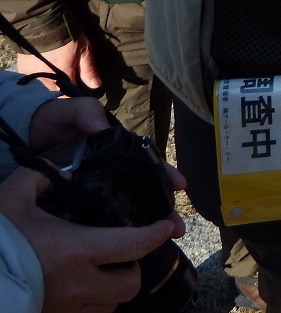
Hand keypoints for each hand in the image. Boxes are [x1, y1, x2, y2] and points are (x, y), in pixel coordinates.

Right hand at [0, 167, 181, 312]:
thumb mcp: (15, 197)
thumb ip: (42, 177)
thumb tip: (60, 167)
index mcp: (76, 250)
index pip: (135, 245)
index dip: (157, 234)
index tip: (166, 225)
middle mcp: (78, 284)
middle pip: (129, 284)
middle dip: (133, 268)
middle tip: (125, 252)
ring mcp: (66, 308)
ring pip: (110, 306)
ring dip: (112, 289)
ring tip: (103, 271)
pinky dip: (92, 304)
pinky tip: (81, 288)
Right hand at [16, 38, 99, 92]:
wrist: (42, 21)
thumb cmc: (67, 35)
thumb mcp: (84, 50)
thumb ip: (88, 70)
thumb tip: (95, 86)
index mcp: (63, 77)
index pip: (70, 95)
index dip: (76, 93)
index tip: (81, 88)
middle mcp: (46, 80)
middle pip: (56, 91)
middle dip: (64, 87)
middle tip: (70, 75)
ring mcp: (33, 75)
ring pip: (45, 86)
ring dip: (52, 81)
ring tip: (57, 70)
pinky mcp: (23, 69)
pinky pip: (34, 78)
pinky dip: (40, 76)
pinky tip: (46, 67)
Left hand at [27, 94, 187, 231]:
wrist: (23, 139)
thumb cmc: (53, 123)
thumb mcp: (68, 112)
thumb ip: (83, 112)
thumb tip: (98, 126)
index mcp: (115, 150)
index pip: (146, 162)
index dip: (164, 173)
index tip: (179, 184)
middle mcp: (112, 171)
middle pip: (143, 190)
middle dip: (163, 207)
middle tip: (177, 226)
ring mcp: (96, 190)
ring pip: (128, 208)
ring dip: (148, 224)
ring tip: (166, 240)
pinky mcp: (79, 206)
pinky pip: (103, 219)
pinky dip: (119, 233)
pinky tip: (131, 245)